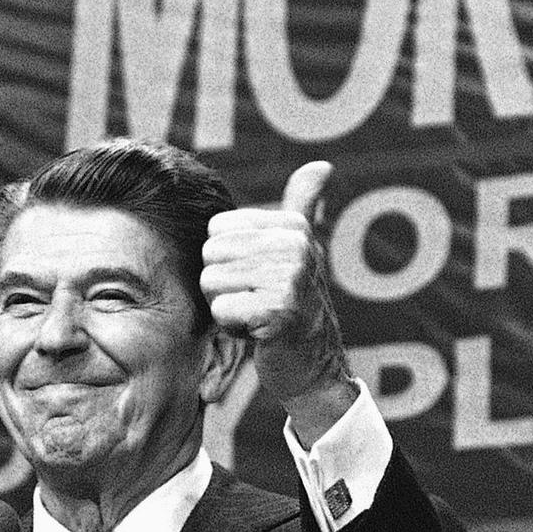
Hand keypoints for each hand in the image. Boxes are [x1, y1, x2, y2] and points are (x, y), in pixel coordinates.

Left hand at [202, 161, 354, 440]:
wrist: (314, 366)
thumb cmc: (296, 306)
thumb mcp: (298, 249)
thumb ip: (303, 204)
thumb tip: (322, 165)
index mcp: (293, 226)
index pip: (216, 230)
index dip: (228, 260)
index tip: (260, 279)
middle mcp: (295, 246)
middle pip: (210, 255)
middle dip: (224, 286)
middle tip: (258, 302)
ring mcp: (289, 278)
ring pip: (211, 283)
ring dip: (228, 308)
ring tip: (259, 316)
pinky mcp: (277, 312)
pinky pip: (221, 310)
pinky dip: (234, 329)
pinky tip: (260, 333)